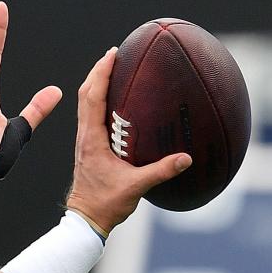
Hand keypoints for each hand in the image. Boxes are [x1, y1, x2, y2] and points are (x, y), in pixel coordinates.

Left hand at [67, 48, 191, 231]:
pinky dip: (99, 101)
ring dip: (96, 84)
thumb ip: (161, 171)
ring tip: (112, 69)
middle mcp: (85, 135)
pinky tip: (114, 100)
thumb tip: (186, 158)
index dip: (101, 73)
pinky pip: (91, 116)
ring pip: (85, 104)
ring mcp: (85, 141)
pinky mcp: (88, 147)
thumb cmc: (106, 203)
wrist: (86, 218)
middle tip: (114, 54)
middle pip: (86, 94)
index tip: (112, 54)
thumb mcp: (136, 187)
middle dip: (98, 71)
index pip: (92, 97)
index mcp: (92, 139)